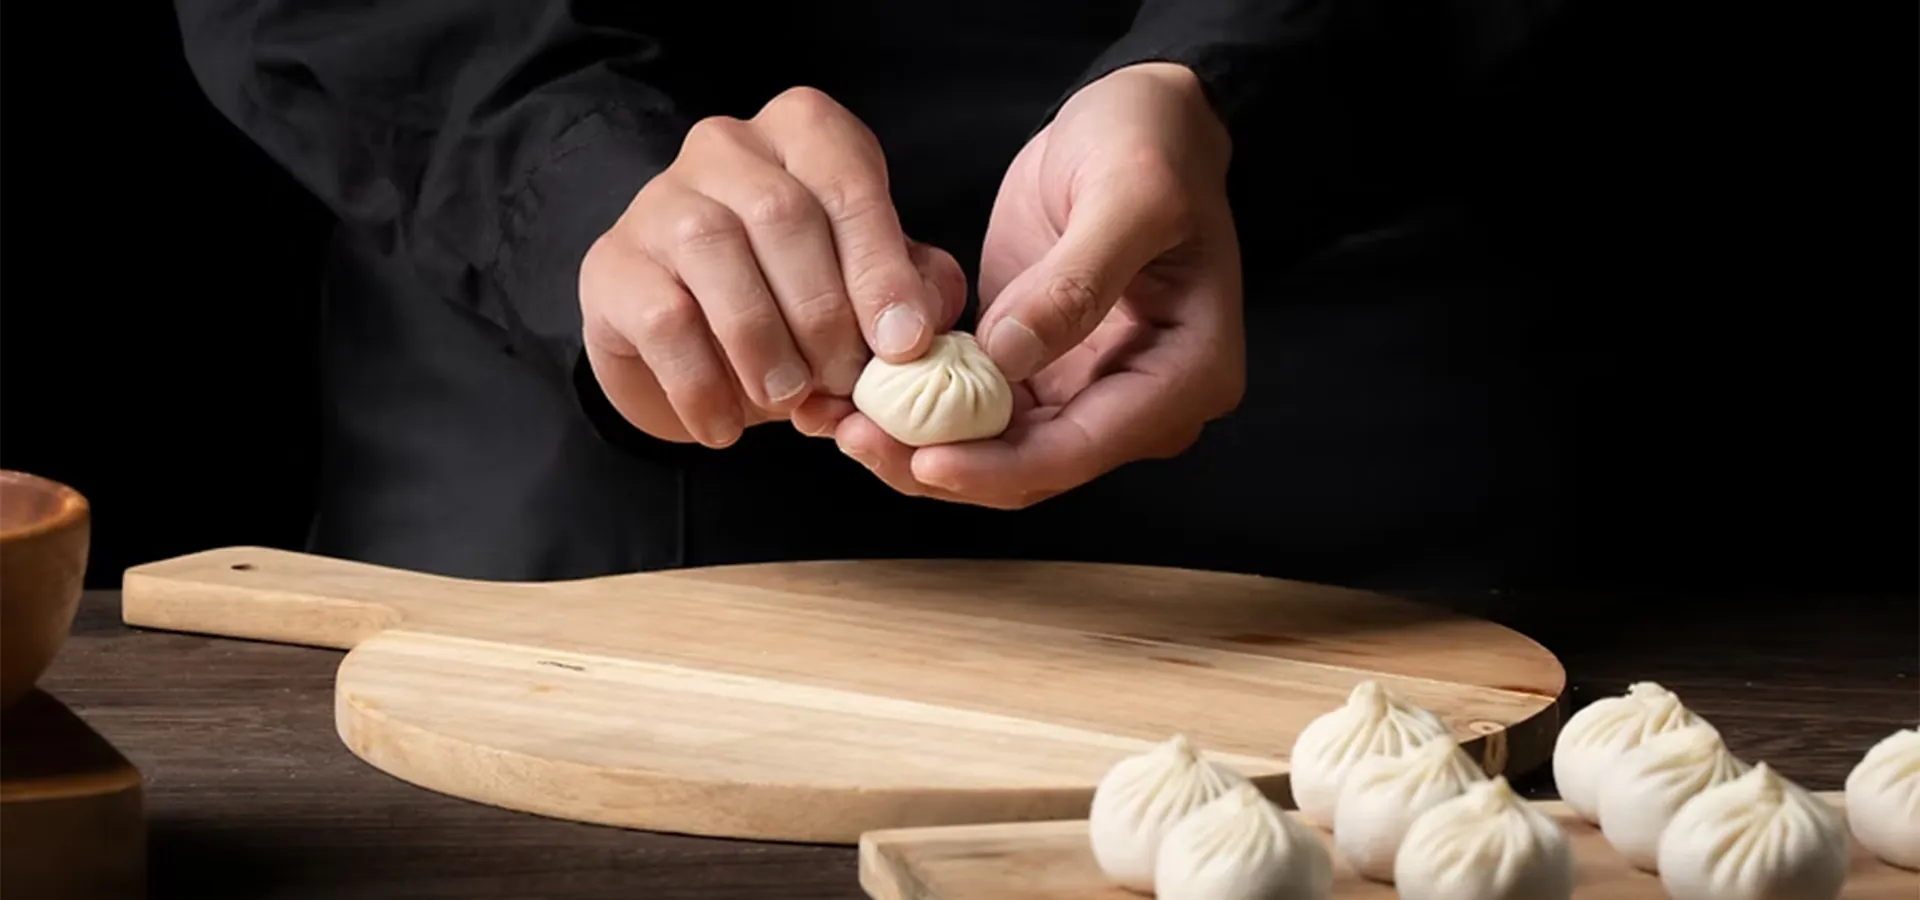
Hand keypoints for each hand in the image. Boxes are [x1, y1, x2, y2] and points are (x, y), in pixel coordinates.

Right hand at [579, 87, 964, 447]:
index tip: (902, 346)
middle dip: (824, 314)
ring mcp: (659, 200)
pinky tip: (725, 426)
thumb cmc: (793, 298)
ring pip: (715, 254)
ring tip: (789, 401)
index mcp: (803, 133)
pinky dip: (704, 386)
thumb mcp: (866, 287)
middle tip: (843, 384)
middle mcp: (726, 146)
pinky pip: (662, 319)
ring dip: (764, 345)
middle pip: (782, 215)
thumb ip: (911, 291)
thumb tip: (923, 323)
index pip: (848, 184)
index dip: (880, 271)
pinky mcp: (612, 265)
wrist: (685, 338)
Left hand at [835, 63, 1245, 506]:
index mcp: (1186, 375)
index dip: (999, 466)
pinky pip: (975, 411)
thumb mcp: (1130, 194)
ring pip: (995, 452)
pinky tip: (861, 396)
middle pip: (1032, 467)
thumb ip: (1076, 280)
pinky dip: (920, 409)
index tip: (924, 460)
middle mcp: (1141, 404)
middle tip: (857, 438)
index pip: (1084, 447)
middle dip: (942, 465)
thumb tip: (1007, 360)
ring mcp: (1087, 391)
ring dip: (919, 446)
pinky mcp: (1039, 369)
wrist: (1142, 116)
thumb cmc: (1153, 143)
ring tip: (842, 423)